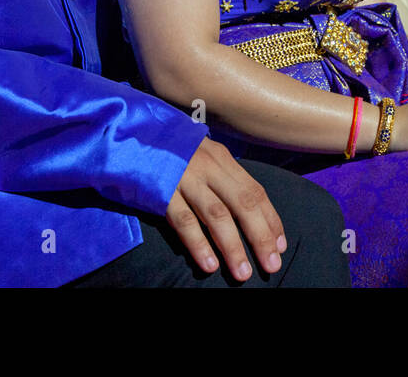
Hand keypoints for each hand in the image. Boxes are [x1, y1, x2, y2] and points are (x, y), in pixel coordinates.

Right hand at [166, 137, 286, 280]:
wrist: (127, 133)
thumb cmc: (169, 151)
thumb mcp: (201, 156)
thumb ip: (222, 177)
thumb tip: (247, 210)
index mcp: (221, 158)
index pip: (254, 191)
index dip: (270, 219)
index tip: (280, 246)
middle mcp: (208, 166)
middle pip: (242, 203)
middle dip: (260, 237)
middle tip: (272, 266)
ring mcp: (185, 177)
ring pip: (216, 215)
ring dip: (232, 247)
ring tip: (242, 273)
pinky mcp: (162, 190)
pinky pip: (184, 220)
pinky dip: (198, 244)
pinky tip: (209, 264)